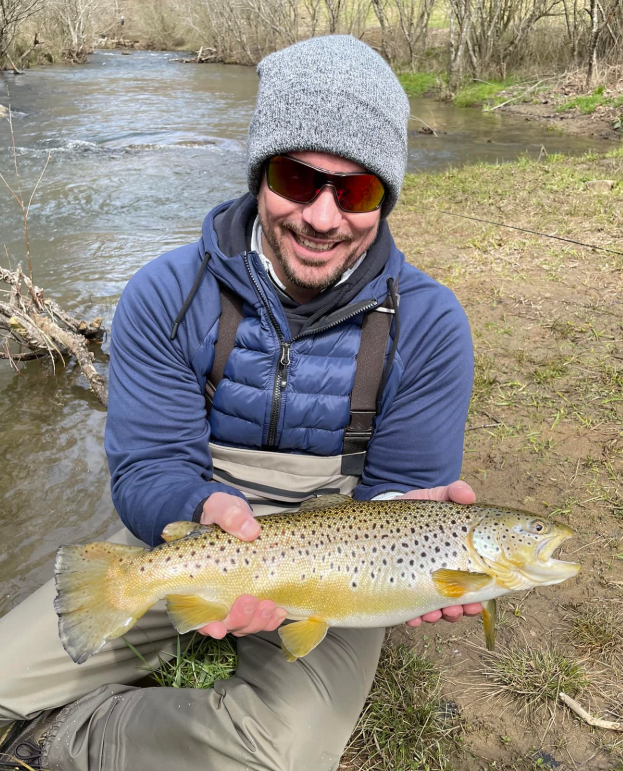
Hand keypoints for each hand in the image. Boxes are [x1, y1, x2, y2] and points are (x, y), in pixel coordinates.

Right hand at [198, 493, 286, 637]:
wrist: (239, 516)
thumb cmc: (222, 514)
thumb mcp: (222, 508)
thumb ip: (230, 516)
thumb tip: (250, 530)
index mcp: (197, 579)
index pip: (196, 614)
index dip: (207, 626)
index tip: (219, 627)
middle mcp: (215, 595)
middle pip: (225, 623)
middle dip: (240, 619)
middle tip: (251, 601)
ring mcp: (236, 597)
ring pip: (245, 624)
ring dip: (258, 621)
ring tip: (271, 606)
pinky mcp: (257, 594)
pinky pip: (263, 617)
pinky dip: (271, 618)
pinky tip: (280, 610)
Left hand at [400, 480, 482, 626]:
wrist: (382, 515)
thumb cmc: (416, 509)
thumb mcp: (436, 498)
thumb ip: (453, 493)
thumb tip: (468, 494)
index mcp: (461, 556)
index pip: (478, 578)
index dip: (483, 590)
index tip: (480, 598)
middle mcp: (446, 573)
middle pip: (460, 598)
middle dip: (462, 608)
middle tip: (459, 608)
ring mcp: (424, 582)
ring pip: (438, 608)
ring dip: (441, 615)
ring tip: (435, 614)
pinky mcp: (403, 587)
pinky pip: (411, 609)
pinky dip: (415, 616)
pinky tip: (414, 617)